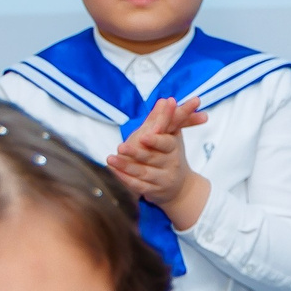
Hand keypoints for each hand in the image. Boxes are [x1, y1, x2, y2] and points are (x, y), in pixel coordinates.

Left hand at [105, 97, 211, 226]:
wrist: (180, 188)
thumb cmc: (171, 155)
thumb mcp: (171, 135)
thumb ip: (166, 118)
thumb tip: (165, 100)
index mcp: (174, 148)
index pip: (166, 143)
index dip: (155, 140)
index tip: (144, 136)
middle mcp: (170, 164)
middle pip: (152, 158)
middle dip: (136, 153)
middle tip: (121, 147)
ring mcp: (161, 179)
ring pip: (143, 172)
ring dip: (126, 166)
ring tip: (110, 159)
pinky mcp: (152, 191)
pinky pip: (138, 186)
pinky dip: (125, 179)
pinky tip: (113, 171)